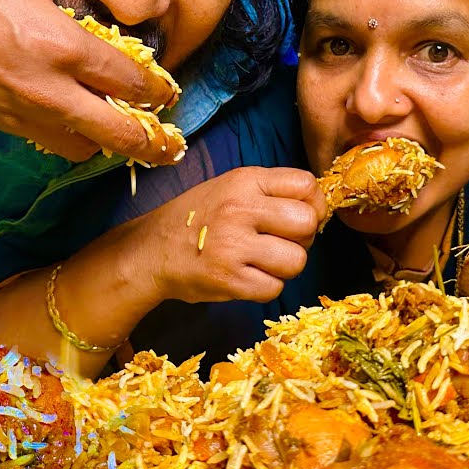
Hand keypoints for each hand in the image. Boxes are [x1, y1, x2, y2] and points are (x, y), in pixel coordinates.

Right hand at [0, 0, 177, 162]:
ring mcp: (17, 114)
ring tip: (107, 135)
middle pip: (119, 134)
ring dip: (97, 143)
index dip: (155, 91)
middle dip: (149, 144)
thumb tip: (71, 28)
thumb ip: (56, 14)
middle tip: (165, 146)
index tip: (164, 94)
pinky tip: (56, 122)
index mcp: (65, 47)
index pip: (131, 83)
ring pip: (76, 147)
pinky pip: (35, 139)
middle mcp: (49, 89)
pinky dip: (54, 134)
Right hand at [129, 167, 326, 304]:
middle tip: (283, 242)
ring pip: (296, 260)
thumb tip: (318, 210)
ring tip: (265, 262)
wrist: (150, 251)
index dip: (314, 204)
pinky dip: (267, 287)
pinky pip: (274, 288)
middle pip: (307, 223)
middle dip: (303, 238)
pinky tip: (249, 277)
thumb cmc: (197, 218)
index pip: (306, 185)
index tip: (302, 217)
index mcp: (244, 180)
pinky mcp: (228, 280)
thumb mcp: (230, 187)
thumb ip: (271, 192)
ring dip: (286, 266)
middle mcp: (240, 209)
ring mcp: (233, 246)